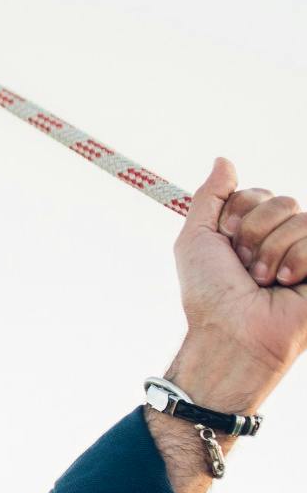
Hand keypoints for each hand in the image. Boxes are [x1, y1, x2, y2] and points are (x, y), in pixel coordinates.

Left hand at [169, 158, 306, 412]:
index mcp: (253, 231)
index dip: (237, 215)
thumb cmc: (209, 293)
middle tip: (245, 267)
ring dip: (273, 252)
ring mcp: (306, 254)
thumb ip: (210, 196)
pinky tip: (288, 285)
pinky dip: (297, 261)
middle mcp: (282, 239)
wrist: (232, 332)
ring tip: (265, 281)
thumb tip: (224, 160)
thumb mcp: (196, 238)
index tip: (225, 244)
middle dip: (254, 234)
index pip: (257, 194)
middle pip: (282, 202)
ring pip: (301, 219)